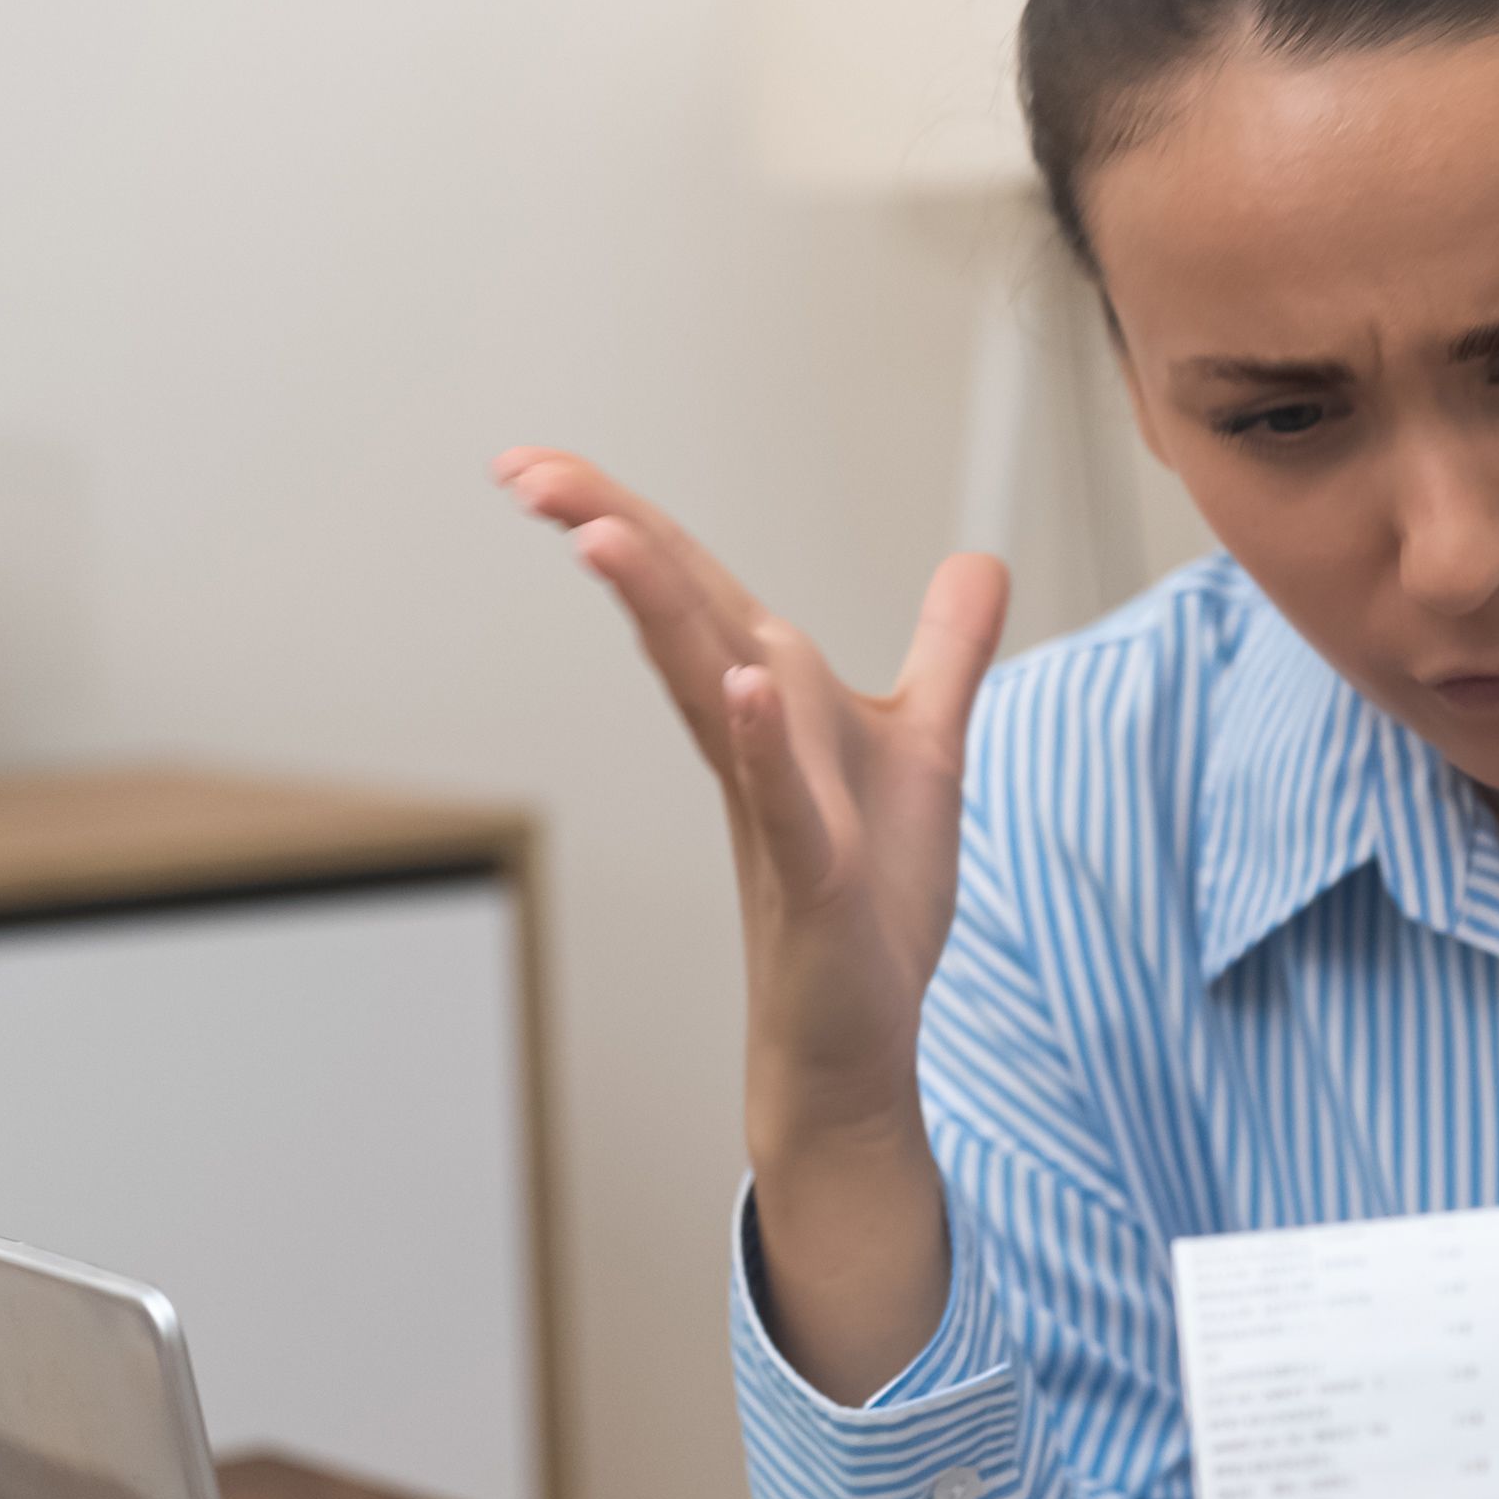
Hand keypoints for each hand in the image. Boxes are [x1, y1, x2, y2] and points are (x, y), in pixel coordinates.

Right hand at [494, 449, 1005, 1390]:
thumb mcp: (928, 747)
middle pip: (675, 615)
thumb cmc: (873, 902)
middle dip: (605, 532)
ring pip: (707, 689)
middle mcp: (753, 744)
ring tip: (601, 536)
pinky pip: (781, 796)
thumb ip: (948, 651)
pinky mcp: (812, 874)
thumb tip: (978, 559)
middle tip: (521, 468)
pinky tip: (746, 686)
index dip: (625, 516)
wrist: (856, 1035)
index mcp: (770, 702)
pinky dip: (764, 740)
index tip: (539, 463)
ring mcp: (773, 807)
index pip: (691, 589)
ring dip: (659, 613)